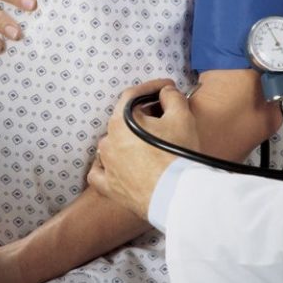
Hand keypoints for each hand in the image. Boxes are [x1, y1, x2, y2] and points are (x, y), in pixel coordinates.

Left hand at [87, 79, 199, 219]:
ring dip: (127, 140)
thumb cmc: (178, 155)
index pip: (132, 95)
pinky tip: (117, 165)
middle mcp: (107, 141)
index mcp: (120, 121)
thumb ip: (172, 96)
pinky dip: (107, 167)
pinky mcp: (108, 186)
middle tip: (165, 116)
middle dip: (143, 115)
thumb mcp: (182, 116)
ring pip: (112, 144)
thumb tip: (166, 91)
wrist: (176, 195)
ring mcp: (105, 165)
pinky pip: (100, 173)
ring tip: (149, 143)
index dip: (152, 88)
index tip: (167, 88)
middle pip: (124, 120)